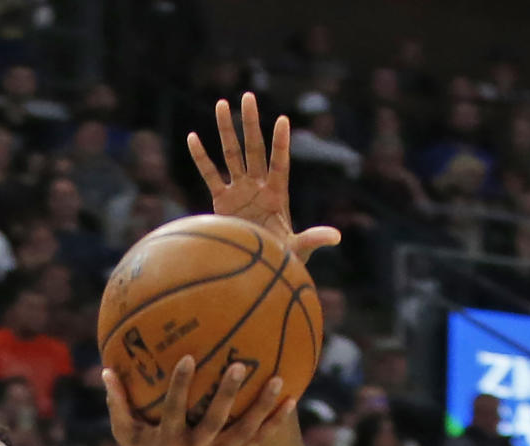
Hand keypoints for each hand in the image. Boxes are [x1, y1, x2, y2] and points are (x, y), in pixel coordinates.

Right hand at [104, 355, 292, 445]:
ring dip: (261, 408)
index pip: (174, 409)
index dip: (180, 385)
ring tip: (278, 380)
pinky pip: (257, 442)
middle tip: (240, 365)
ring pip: (243, 431)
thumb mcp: (126, 434)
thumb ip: (117, 403)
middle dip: (227, 394)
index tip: (188, 358)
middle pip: (214, 420)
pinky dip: (274, 424)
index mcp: (168, 439)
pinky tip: (292, 402)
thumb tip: (106, 370)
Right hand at [188, 92, 340, 263]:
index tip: (283, 120)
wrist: (256, 266)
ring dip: (226, 130)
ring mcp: (239, 190)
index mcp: (277, 194)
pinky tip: (193, 137)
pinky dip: (201, 158)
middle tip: (248, 96)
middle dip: (251, 123)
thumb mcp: (298, 248)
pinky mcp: (222, 201)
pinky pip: (210, 175)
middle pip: (254, 149)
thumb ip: (313, 238)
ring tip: (221, 104)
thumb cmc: (281, 258)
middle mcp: (258, 186)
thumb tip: (336, 237)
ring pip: (231, 154)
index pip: (280, 163)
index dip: (281, 144)